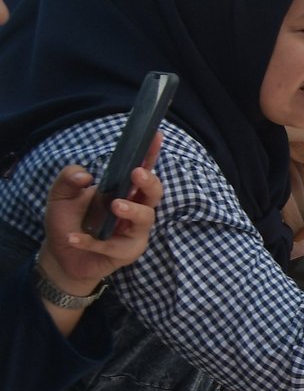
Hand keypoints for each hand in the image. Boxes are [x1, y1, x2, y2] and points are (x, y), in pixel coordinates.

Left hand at [39, 148, 162, 295]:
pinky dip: (91, 241)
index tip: (155, 135)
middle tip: (136, 173)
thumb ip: (67, 179)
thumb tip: (85, 175)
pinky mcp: (126, 252)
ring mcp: (134, 231)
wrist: (61, 255)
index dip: (150, 153)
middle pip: (154, 193)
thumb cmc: (68, 221)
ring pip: (145, 219)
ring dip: (132, 210)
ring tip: (114, 206)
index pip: (142, 168)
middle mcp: (135, 209)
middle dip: (150, 182)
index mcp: (124, 191)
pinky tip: (73, 237)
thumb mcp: (60, 196)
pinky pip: (113, 246)